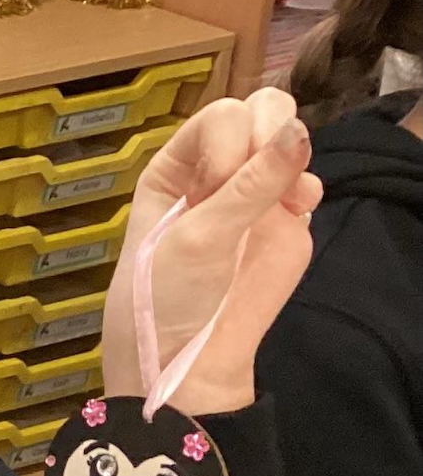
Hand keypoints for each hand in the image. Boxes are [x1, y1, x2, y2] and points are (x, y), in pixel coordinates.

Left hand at [102, 88, 320, 417]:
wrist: (191, 359)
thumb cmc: (168, 296)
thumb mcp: (198, 238)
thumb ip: (247, 186)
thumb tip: (298, 131)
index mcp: (174, 168)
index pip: (218, 119)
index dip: (228, 142)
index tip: (219, 185)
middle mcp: (213, 173)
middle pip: (257, 116)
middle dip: (268, 135)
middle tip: (263, 176)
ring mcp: (252, 196)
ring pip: (287, 143)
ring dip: (292, 156)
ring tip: (282, 197)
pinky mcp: (283, 223)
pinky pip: (307, 183)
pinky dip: (308, 186)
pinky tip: (296, 209)